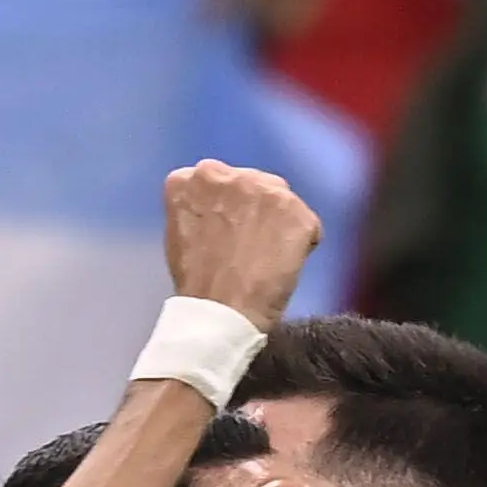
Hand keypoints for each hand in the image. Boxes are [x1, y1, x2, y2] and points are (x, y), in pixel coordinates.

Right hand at [165, 160, 319, 332]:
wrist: (222, 312)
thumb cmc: (197, 283)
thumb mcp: (179, 232)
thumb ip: (199, 208)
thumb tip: (219, 209)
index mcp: (193, 179)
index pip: (218, 180)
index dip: (225, 208)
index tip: (224, 231)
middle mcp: (230, 174)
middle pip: (253, 183)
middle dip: (254, 209)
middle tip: (249, 246)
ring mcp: (265, 189)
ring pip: (281, 201)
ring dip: (278, 224)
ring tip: (266, 259)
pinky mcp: (295, 210)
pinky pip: (307, 225)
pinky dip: (301, 245)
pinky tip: (283, 267)